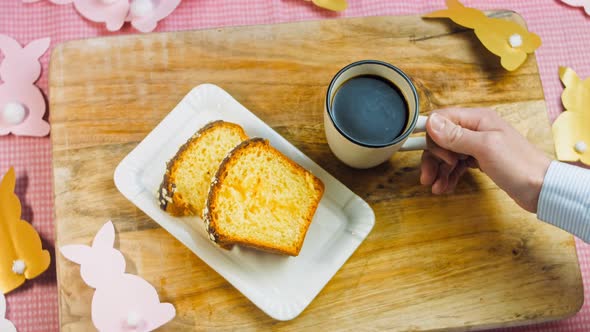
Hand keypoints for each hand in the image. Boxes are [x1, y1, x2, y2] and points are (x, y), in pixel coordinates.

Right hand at [420, 108, 550, 212]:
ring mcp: (477, 146)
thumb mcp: (485, 148)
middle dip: (432, 158)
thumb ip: (456, 135)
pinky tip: (445, 187)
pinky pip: (456, 165)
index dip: (431, 135)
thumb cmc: (519, 165)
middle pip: (441, 139)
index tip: (427, 152)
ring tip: (436, 187)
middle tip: (428, 176)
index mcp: (477, 119)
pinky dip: (448, 175)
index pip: (442, 119)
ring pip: (447, 154)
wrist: (541, 189)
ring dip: (438, 170)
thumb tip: (431, 122)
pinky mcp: (480, 161)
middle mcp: (475, 129)